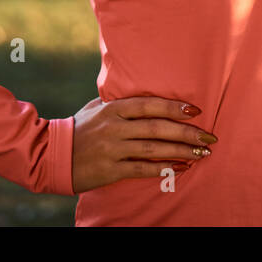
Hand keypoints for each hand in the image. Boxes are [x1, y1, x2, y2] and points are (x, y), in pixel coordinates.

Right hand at [69, 96, 217, 192]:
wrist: (52, 156)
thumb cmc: (79, 129)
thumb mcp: (96, 108)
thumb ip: (119, 102)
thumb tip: (144, 92)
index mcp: (113, 108)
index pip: (149, 104)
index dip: (174, 107)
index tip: (197, 110)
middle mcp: (114, 127)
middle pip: (157, 128)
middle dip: (187, 133)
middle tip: (209, 137)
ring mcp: (112, 149)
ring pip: (153, 149)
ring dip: (181, 151)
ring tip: (202, 153)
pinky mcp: (110, 170)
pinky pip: (142, 169)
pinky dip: (164, 169)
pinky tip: (181, 168)